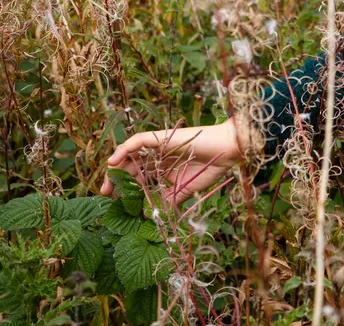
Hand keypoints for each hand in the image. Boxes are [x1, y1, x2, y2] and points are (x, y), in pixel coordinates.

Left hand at [100, 118, 246, 203]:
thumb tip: (151, 217)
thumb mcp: (185, 191)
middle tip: (105, 194)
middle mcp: (158, 156)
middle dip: (115, 179)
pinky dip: (124, 149)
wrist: (226, 152)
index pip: (138, 176)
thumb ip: (169, 201)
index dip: (125, 188)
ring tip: (106, 181)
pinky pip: (137, 141)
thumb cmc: (210, 169)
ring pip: (130, 153)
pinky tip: (113, 162)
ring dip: (116, 166)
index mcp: (163, 168)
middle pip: (130, 165)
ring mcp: (159, 146)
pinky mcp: (161, 137)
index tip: (115, 202)